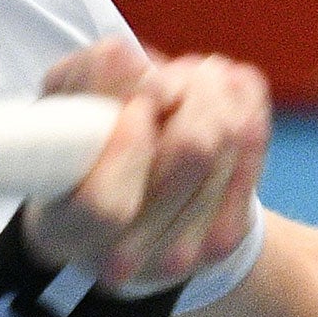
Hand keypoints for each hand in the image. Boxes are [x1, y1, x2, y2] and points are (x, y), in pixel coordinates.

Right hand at [22, 38, 270, 294]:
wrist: (134, 206)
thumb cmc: (86, 147)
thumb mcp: (64, 109)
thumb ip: (83, 82)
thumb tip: (125, 58)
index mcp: (65, 231)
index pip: (105, 205)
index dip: (126, 144)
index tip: (135, 106)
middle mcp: (121, 258)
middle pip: (191, 153)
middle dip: (186, 90)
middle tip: (169, 76)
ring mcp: (179, 255)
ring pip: (227, 140)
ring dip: (213, 90)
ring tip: (192, 80)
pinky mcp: (226, 237)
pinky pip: (253, 142)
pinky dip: (242, 103)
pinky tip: (222, 95)